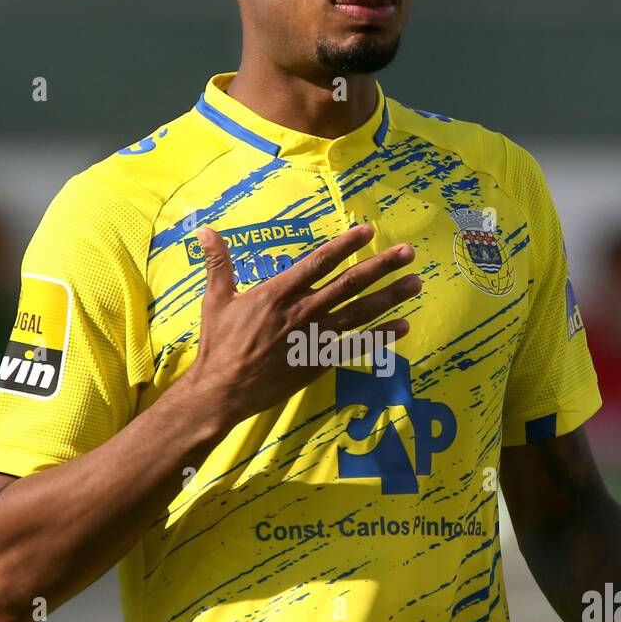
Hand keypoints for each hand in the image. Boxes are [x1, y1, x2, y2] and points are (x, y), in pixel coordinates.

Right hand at [187, 222, 420, 427]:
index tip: (368, 230)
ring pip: (360, 313)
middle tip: (408, 252)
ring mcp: (314, 338)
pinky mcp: (319, 361)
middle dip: (381, 266)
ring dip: (390, 297)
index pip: (319, 262)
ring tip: (415, 283)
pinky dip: (380, 337)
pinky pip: (356, 346)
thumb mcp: (216, 299)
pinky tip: (402, 326)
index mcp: (278, 292)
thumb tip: (204, 230)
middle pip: (350, 284)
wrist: (222, 391)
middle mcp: (303, 312)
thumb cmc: (219, 344)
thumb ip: (218, 263)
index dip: (345, 244)